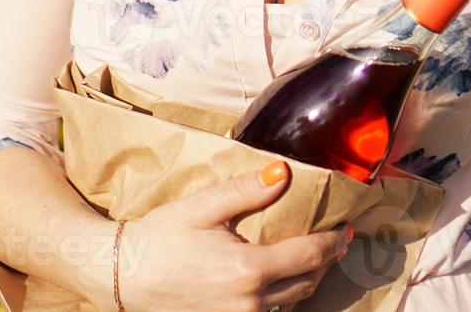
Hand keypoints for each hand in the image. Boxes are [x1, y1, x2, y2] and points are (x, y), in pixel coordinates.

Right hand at [114, 160, 351, 311]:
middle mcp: (250, 302)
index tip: (348, 229)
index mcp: (248, 269)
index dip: (334, 242)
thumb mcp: (202, 207)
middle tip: (338, 242)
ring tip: (315, 258)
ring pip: (291, 304)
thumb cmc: (159, 238)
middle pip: (307, 283)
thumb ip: (246, 191)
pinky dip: (284, 297)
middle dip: (326, 261)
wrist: (122, 277)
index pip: (309, 255)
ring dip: (307, 281)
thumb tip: (284, 172)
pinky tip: (282, 281)